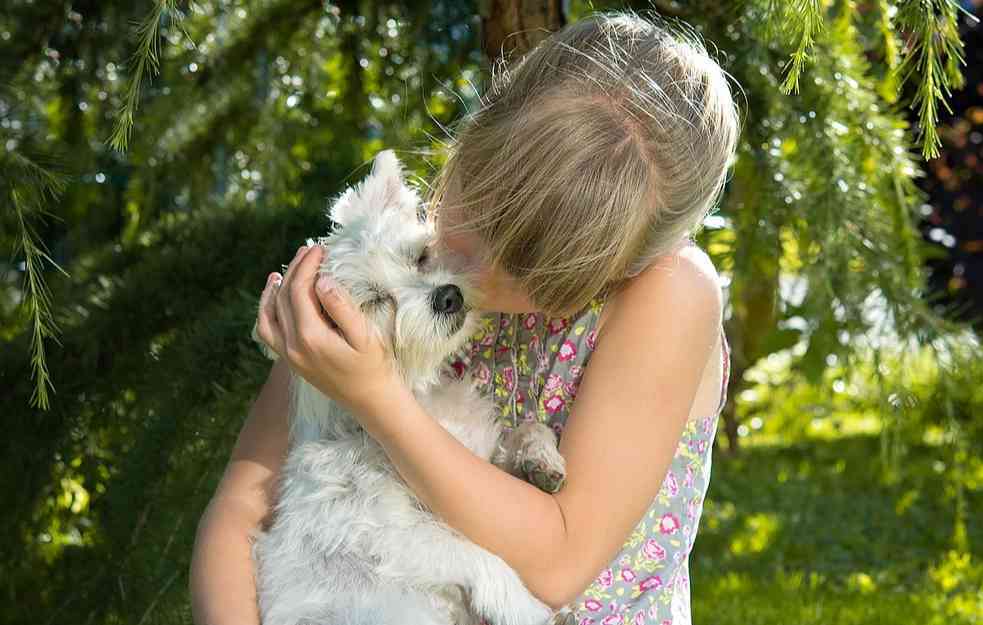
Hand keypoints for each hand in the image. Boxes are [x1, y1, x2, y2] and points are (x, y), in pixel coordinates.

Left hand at [254, 244, 405, 418]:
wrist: (370, 401)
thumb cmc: (374, 366)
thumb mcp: (365, 335)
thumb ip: (341, 307)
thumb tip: (322, 280)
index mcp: (311, 337)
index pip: (300, 290)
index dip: (307, 265)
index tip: (320, 248)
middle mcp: (292, 346)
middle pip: (284, 297)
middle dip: (296, 269)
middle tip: (311, 249)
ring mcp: (288, 355)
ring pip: (270, 312)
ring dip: (278, 286)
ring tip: (292, 265)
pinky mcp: (290, 360)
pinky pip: (268, 330)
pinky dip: (267, 308)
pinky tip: (275, 293)